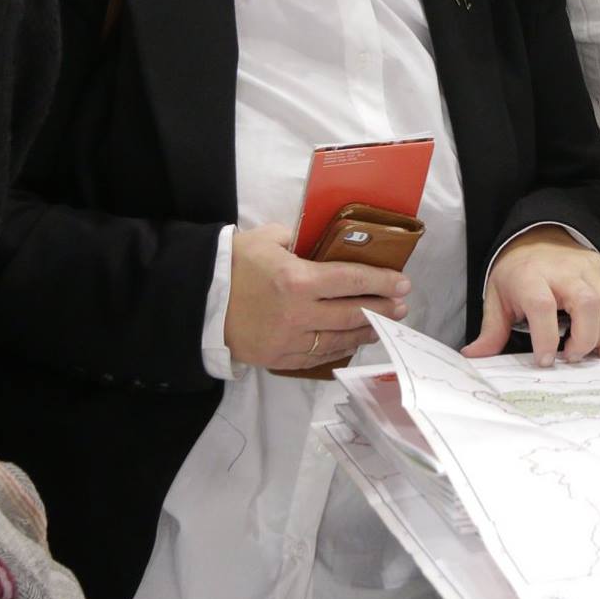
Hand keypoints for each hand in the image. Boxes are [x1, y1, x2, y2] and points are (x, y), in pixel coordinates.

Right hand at [224, 221, 410, 371]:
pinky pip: (317, 357)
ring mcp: (289, 341)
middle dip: (382, 310)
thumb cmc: (233, 264)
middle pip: (352, 314)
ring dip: (365, 333)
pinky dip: (338, 349)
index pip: (351, 281)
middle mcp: (299, 314)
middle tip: (401, 307)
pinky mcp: (279, 359)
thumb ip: (301, 239)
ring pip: (339, 340)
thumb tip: (326, 241)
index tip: (403, 284)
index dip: (381, 282)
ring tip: (382, 326)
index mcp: (297, 279)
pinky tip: (350, 342)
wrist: (196, 301)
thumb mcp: (268, 239)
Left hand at [464, 227, 599, 366]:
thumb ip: (491, 331)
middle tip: (571, 358)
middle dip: (584, 339)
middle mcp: (562, 270)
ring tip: (585, 352)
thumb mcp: (497, 298)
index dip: (546, 337)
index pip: (542, 306)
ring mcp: (587, 268)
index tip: (545, 360)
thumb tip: (474, 355)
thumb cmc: (517, 273)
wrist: (538, 236)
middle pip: (586, 304)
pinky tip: (598, 340)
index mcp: (529, 276)